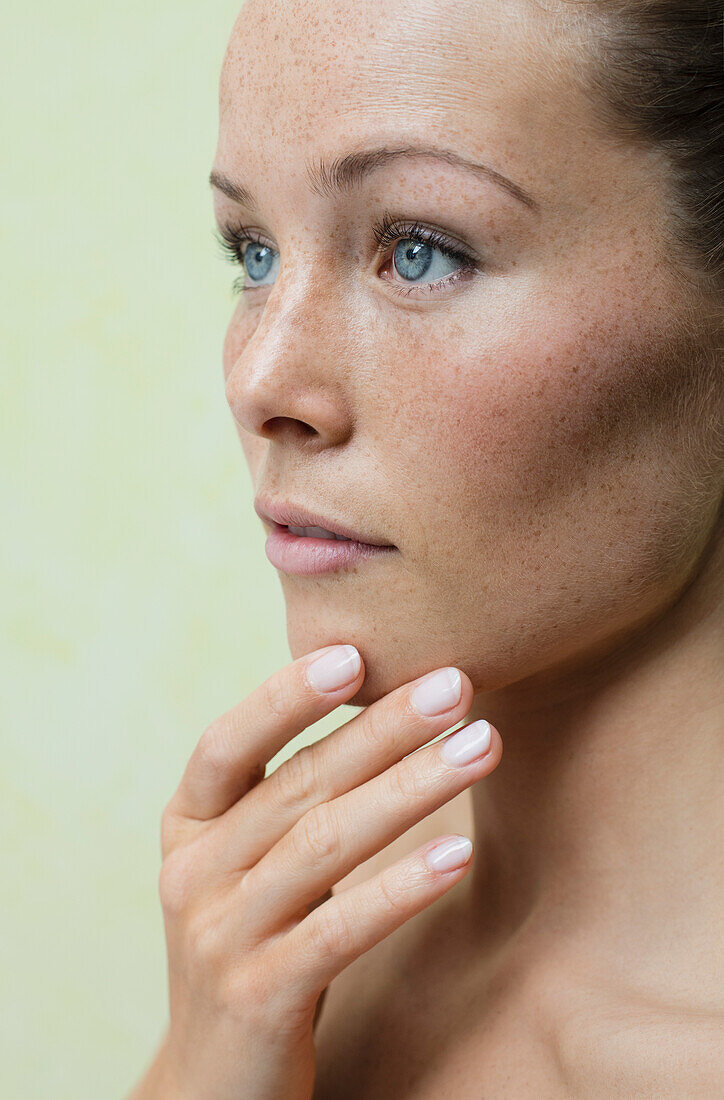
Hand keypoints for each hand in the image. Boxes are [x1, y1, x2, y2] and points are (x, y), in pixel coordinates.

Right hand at [155, 645, 501, 1098]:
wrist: (213, 1084)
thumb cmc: (256, 941)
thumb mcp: (253, 862)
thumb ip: (292, 797)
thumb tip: (387, 705)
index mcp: (189, 824)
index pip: (227, 742)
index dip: (286, 696)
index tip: (356, 653)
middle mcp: (193, 871)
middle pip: (298, 784)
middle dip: (384, 729)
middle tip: (458, 684)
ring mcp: (217, 936)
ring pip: (323, 845)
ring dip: (410, 789)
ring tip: (481, 746)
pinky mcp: (256, 997)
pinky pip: (338, 931)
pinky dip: (400, 888)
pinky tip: (458, 856)